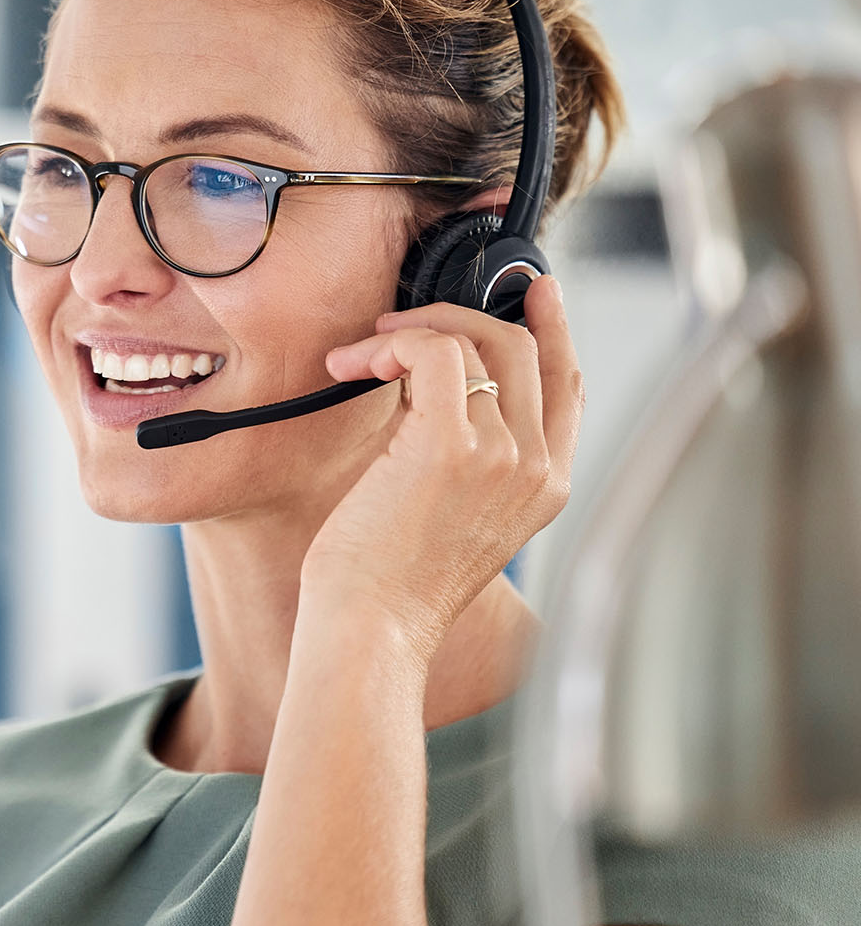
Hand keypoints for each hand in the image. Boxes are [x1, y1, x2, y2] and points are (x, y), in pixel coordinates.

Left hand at [298, 275, 584, 668]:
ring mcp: (501, 454)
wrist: (374, 634)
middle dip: (459, 317)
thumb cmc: (391, 588)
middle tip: (399, 322)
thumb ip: (467, 458)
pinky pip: (436, 351)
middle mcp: (538, 468)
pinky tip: (357, 363)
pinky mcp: (450, 444)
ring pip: (477, 341)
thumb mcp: (454, 517)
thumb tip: (429, 387)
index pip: (569, 385)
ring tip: (359, 355)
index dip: (553, 328)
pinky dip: (393, 342)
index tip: (532, 290)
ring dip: (409, 331)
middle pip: (525, 348)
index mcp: (547, 489)